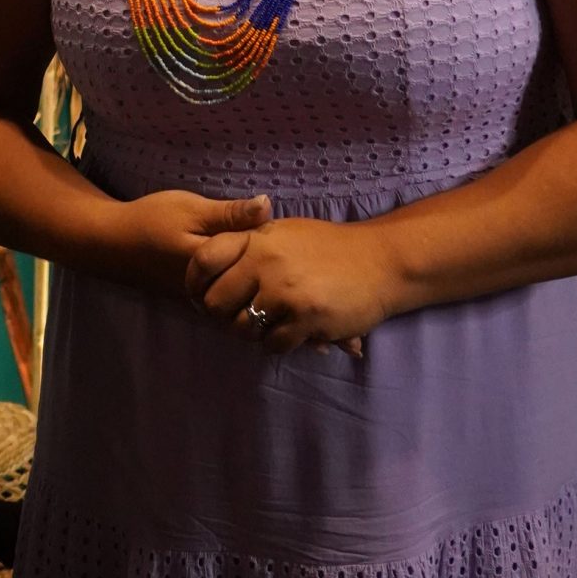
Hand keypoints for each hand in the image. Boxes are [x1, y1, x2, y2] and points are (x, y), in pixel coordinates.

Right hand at [98, 188, 272, 299]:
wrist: (112, 243)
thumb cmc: (151, 220)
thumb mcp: (191, 209)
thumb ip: (230, 212)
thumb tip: (268, 206)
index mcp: (212, 266)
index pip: (256, 259)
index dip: (272, 241)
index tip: (280, 226)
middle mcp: (210, 290)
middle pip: (250, 278)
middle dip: (265, 260)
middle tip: (276, 237)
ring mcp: (202, 298)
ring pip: (239, 287)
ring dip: (251, 270)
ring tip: (263, 249)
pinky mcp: (195, 298)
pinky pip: (226, 291)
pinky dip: (236, 277)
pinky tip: (241, 261)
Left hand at [186, 218, 392, 354]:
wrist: (381, 261)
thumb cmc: (332, 248)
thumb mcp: (287, 233)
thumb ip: (252, 243)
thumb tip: (213, 261)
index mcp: (257, 237)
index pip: (203, 260)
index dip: (194, 284)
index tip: (201, 296)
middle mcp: (265, 262)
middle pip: (215, 303)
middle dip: (223, 317)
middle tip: (238, 319)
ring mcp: (285, 290)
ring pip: (243, 328)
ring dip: (252, 333)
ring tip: (269, 326)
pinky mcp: (305, 317)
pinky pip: (273, 344)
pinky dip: (279, 344)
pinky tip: (293, 332)